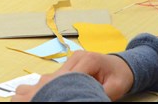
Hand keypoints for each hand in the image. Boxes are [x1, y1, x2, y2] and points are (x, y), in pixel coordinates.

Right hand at [11, 51, 133, 100]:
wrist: (121, 66)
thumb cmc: (119, 76)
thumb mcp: (115, 87)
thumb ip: (100, 94)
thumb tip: (86, 99)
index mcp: (89, 59)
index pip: (71, 74)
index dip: (62, 87)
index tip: (55, 98)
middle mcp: (76, 57)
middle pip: (57, 75)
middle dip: (48, 89)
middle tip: (39, 98)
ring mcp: (70, 60)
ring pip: (53, 75)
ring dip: (45, 87)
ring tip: (35, 96)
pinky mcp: (67, 65)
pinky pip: (55, 76)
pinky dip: (48, 85)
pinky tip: (39, 92)